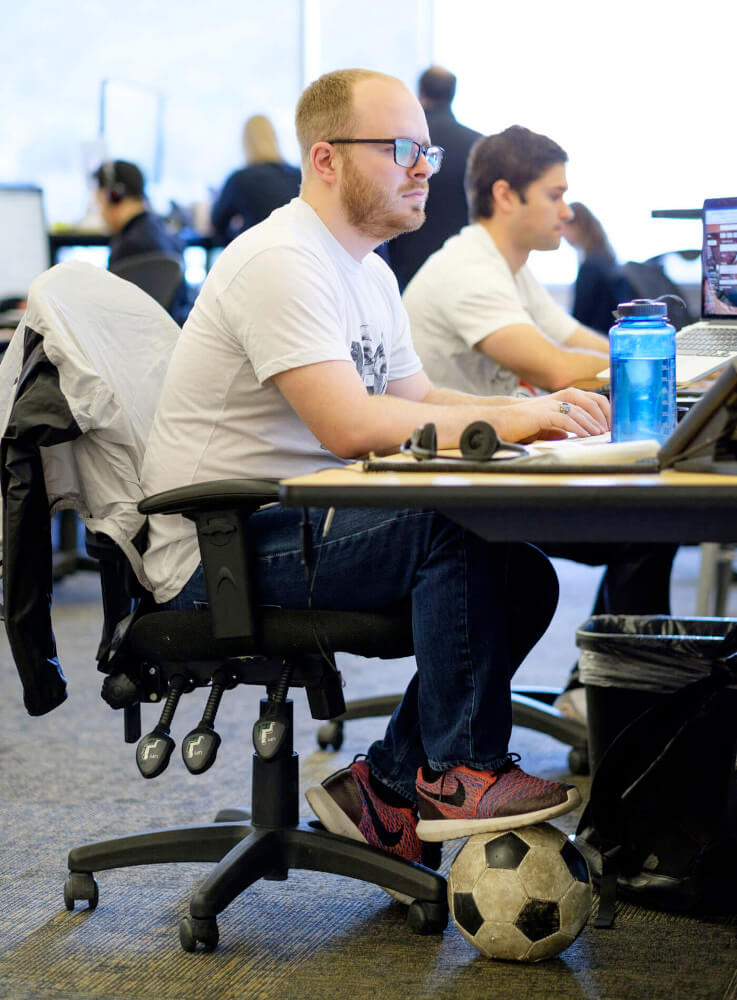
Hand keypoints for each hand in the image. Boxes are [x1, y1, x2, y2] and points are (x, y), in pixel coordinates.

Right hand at [493, 388, 610, 442]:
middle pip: (588, 400)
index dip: (601, 409)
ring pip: (579, 410)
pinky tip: (585, 435)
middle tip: (609, 428)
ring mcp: (549, 405)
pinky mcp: (542, 414)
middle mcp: (556, 399)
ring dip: (592, 423)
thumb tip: (567, 435)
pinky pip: (565, 419)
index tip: (609, 423)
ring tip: (601, 433)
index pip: (587, 399)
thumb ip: (555, 428)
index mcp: (558, 400)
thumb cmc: (518, 425)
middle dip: (602, 414)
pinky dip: (578, 427)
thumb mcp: (542, 426)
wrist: (498, 422)